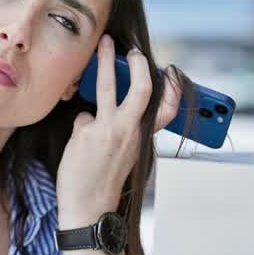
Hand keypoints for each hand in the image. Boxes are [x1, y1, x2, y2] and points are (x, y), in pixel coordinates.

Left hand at [56, 34, 181, 228]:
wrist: (89, 209)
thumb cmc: (106, 181)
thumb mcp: (125, 154)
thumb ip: (121, 128)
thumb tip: (99, 107)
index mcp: (143, 137)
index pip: (167, 109)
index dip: (173, 88)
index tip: (171, 71)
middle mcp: (129, 131)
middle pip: (141, 89)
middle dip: (138, 64)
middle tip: (132, 49)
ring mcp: (108, 131)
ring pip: (107, 87)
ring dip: (105, 62)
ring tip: (103, 45)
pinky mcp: (86, 134)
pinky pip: (83, 118)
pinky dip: (81, 129)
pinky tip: (80, 149)